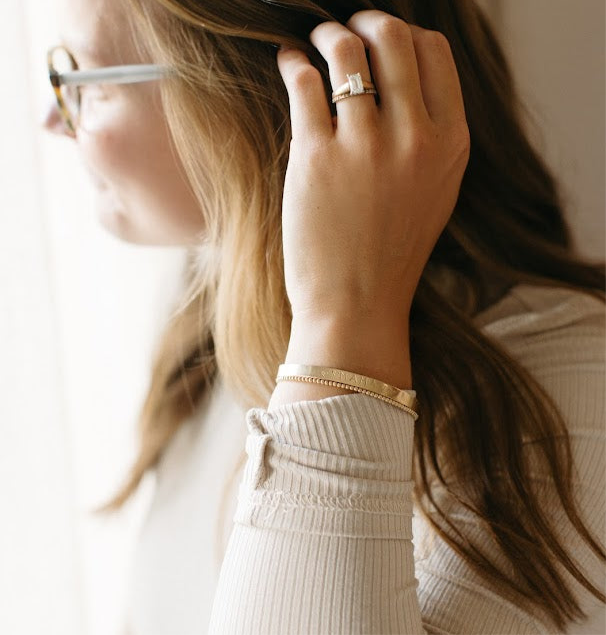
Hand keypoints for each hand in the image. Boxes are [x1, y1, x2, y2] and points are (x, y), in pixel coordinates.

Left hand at [276, 10, 470, 323]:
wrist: (357, 305)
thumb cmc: (391, 255)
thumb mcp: (434, 194)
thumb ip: (429, 138)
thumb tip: (401, 82)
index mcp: (450, 145)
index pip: (435, 53)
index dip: (405, 33)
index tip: (383, 38)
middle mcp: (415, 138)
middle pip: (394, 37)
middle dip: (367, 21)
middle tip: (346, 28)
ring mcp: (366, 146)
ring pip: (347, 50)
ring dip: (326, 35)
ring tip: (313, 44)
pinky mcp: (317, 158)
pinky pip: (303, 82)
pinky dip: (292, 62)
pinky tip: (288, 65)